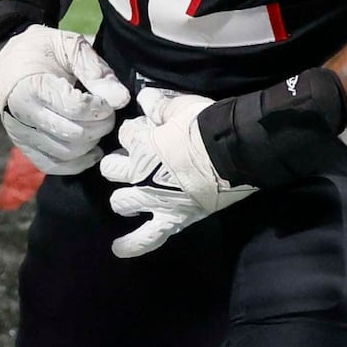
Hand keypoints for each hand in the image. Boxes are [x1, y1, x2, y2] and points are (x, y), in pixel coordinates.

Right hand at [0, 23, 129, 174]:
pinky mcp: (24, 146)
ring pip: (67, 152)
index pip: (76, 108)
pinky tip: (91, 148)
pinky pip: (53, 165)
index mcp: (33, 86)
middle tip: (108, 112)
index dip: (102, 106)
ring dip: (92, 142)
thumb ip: (96, 71)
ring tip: (97, 124)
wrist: (8, 59)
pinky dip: (77, 162)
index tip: (110, 98)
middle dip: (101, 125)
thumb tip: (121, 99)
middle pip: (74, 134)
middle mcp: (22, 114)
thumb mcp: (69, 45)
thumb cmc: (42, 50)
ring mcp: (21, 133)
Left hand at [99, 87, 252, 258]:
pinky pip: (148, 238)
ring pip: (121, 202)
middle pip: (112, 169)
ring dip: (123, 199)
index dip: (135, 132)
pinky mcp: (172, 218)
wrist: (234, 151)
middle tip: (137, 164)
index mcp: (141, 144)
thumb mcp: (181, 106)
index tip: (149, 129)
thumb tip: (144, 97)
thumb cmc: (208, 125)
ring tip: (128, 200)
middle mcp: (139, 173)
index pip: (125, 136)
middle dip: (120, 165)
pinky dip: (132, 245)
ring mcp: (153, 199)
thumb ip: (159, 104)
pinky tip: (118, 250)